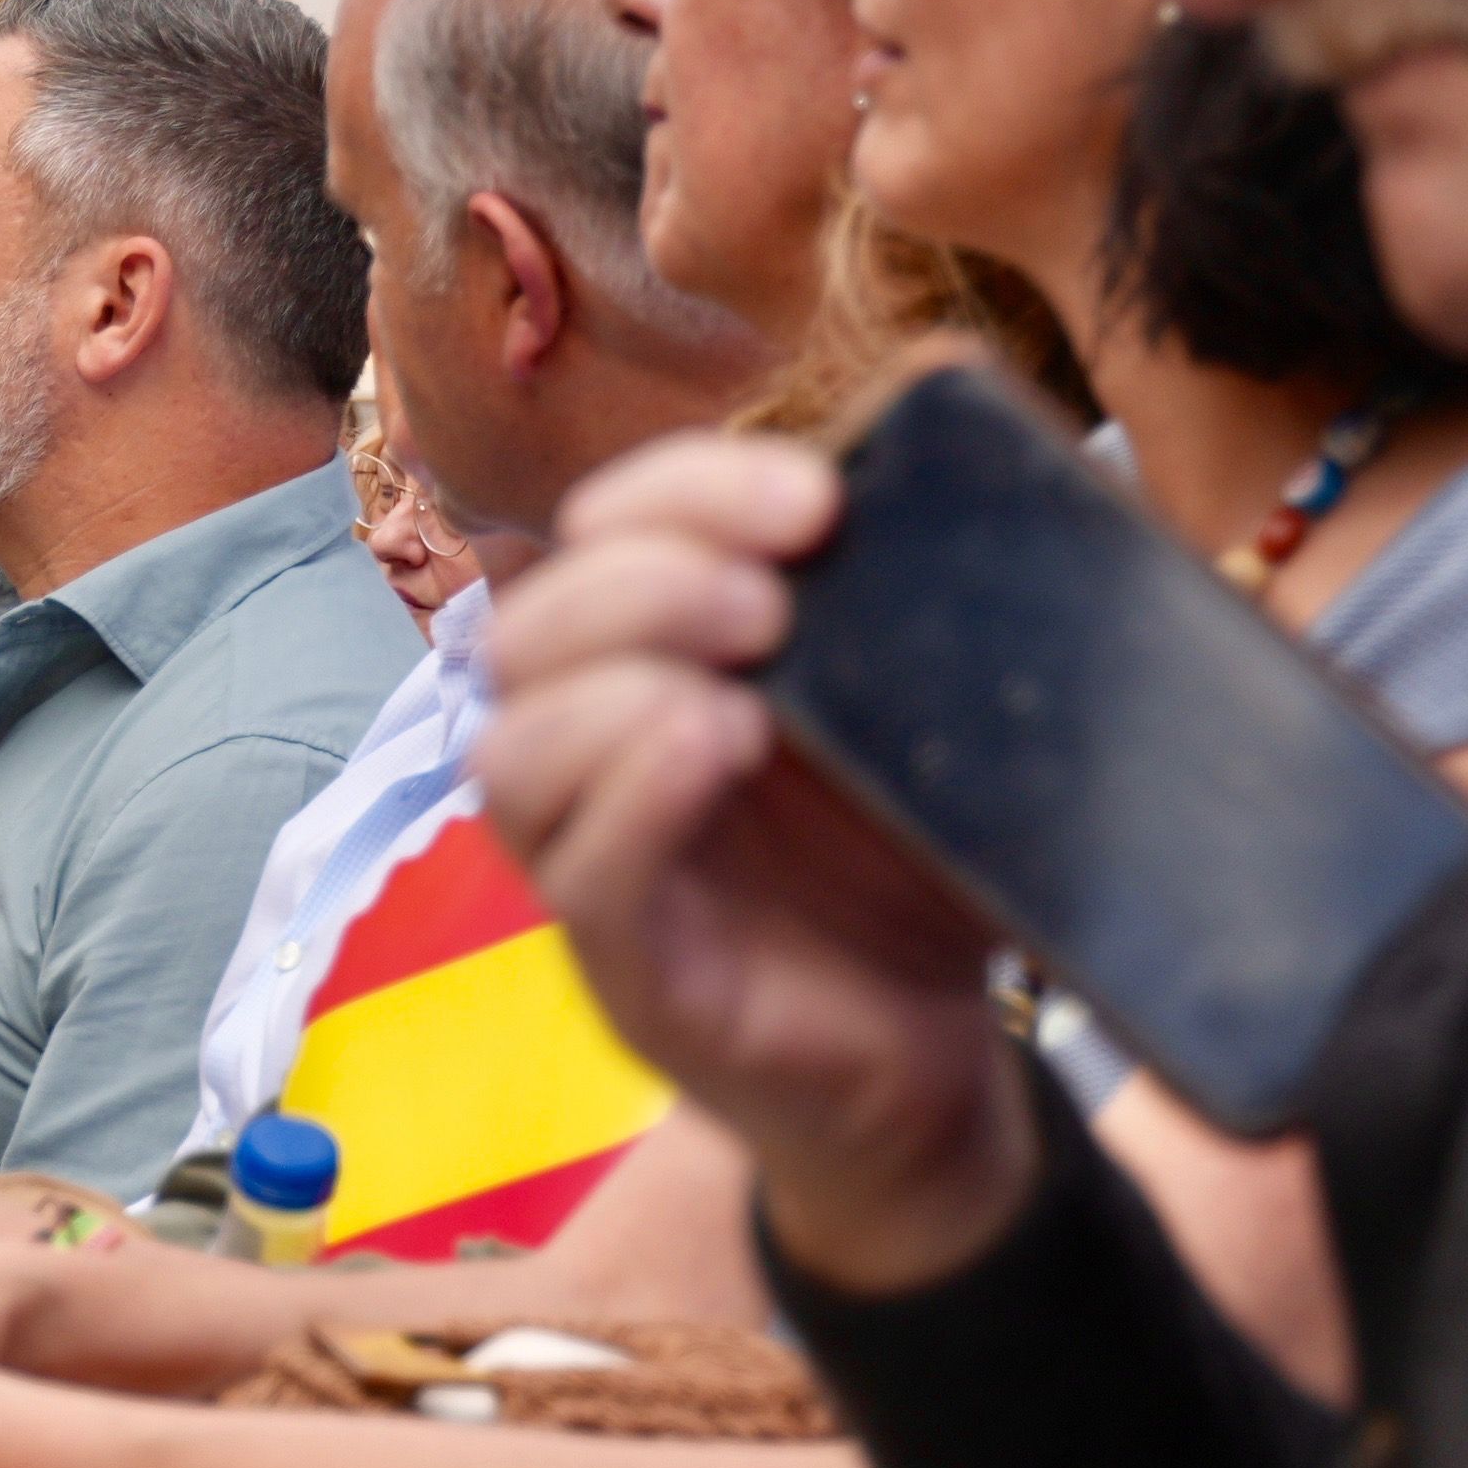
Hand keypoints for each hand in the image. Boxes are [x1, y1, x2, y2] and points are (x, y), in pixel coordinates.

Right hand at [476, 434, 1037, 1294]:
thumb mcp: (936, 706)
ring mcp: (604, 879)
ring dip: (612, 686)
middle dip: (637, 582)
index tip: (810, 495)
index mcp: (657, 674)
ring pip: (509, 754)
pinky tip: (718, 748)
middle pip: (523, 635)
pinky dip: (636, 796)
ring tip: (741, 685)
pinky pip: (581, 880)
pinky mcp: (637, 981)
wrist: (958, 1082)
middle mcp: (599, 769)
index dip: (674, 493)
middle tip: (767, 595)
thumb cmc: (930, 878)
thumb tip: (949, 384)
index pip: (596, 543)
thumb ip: (925, 573)